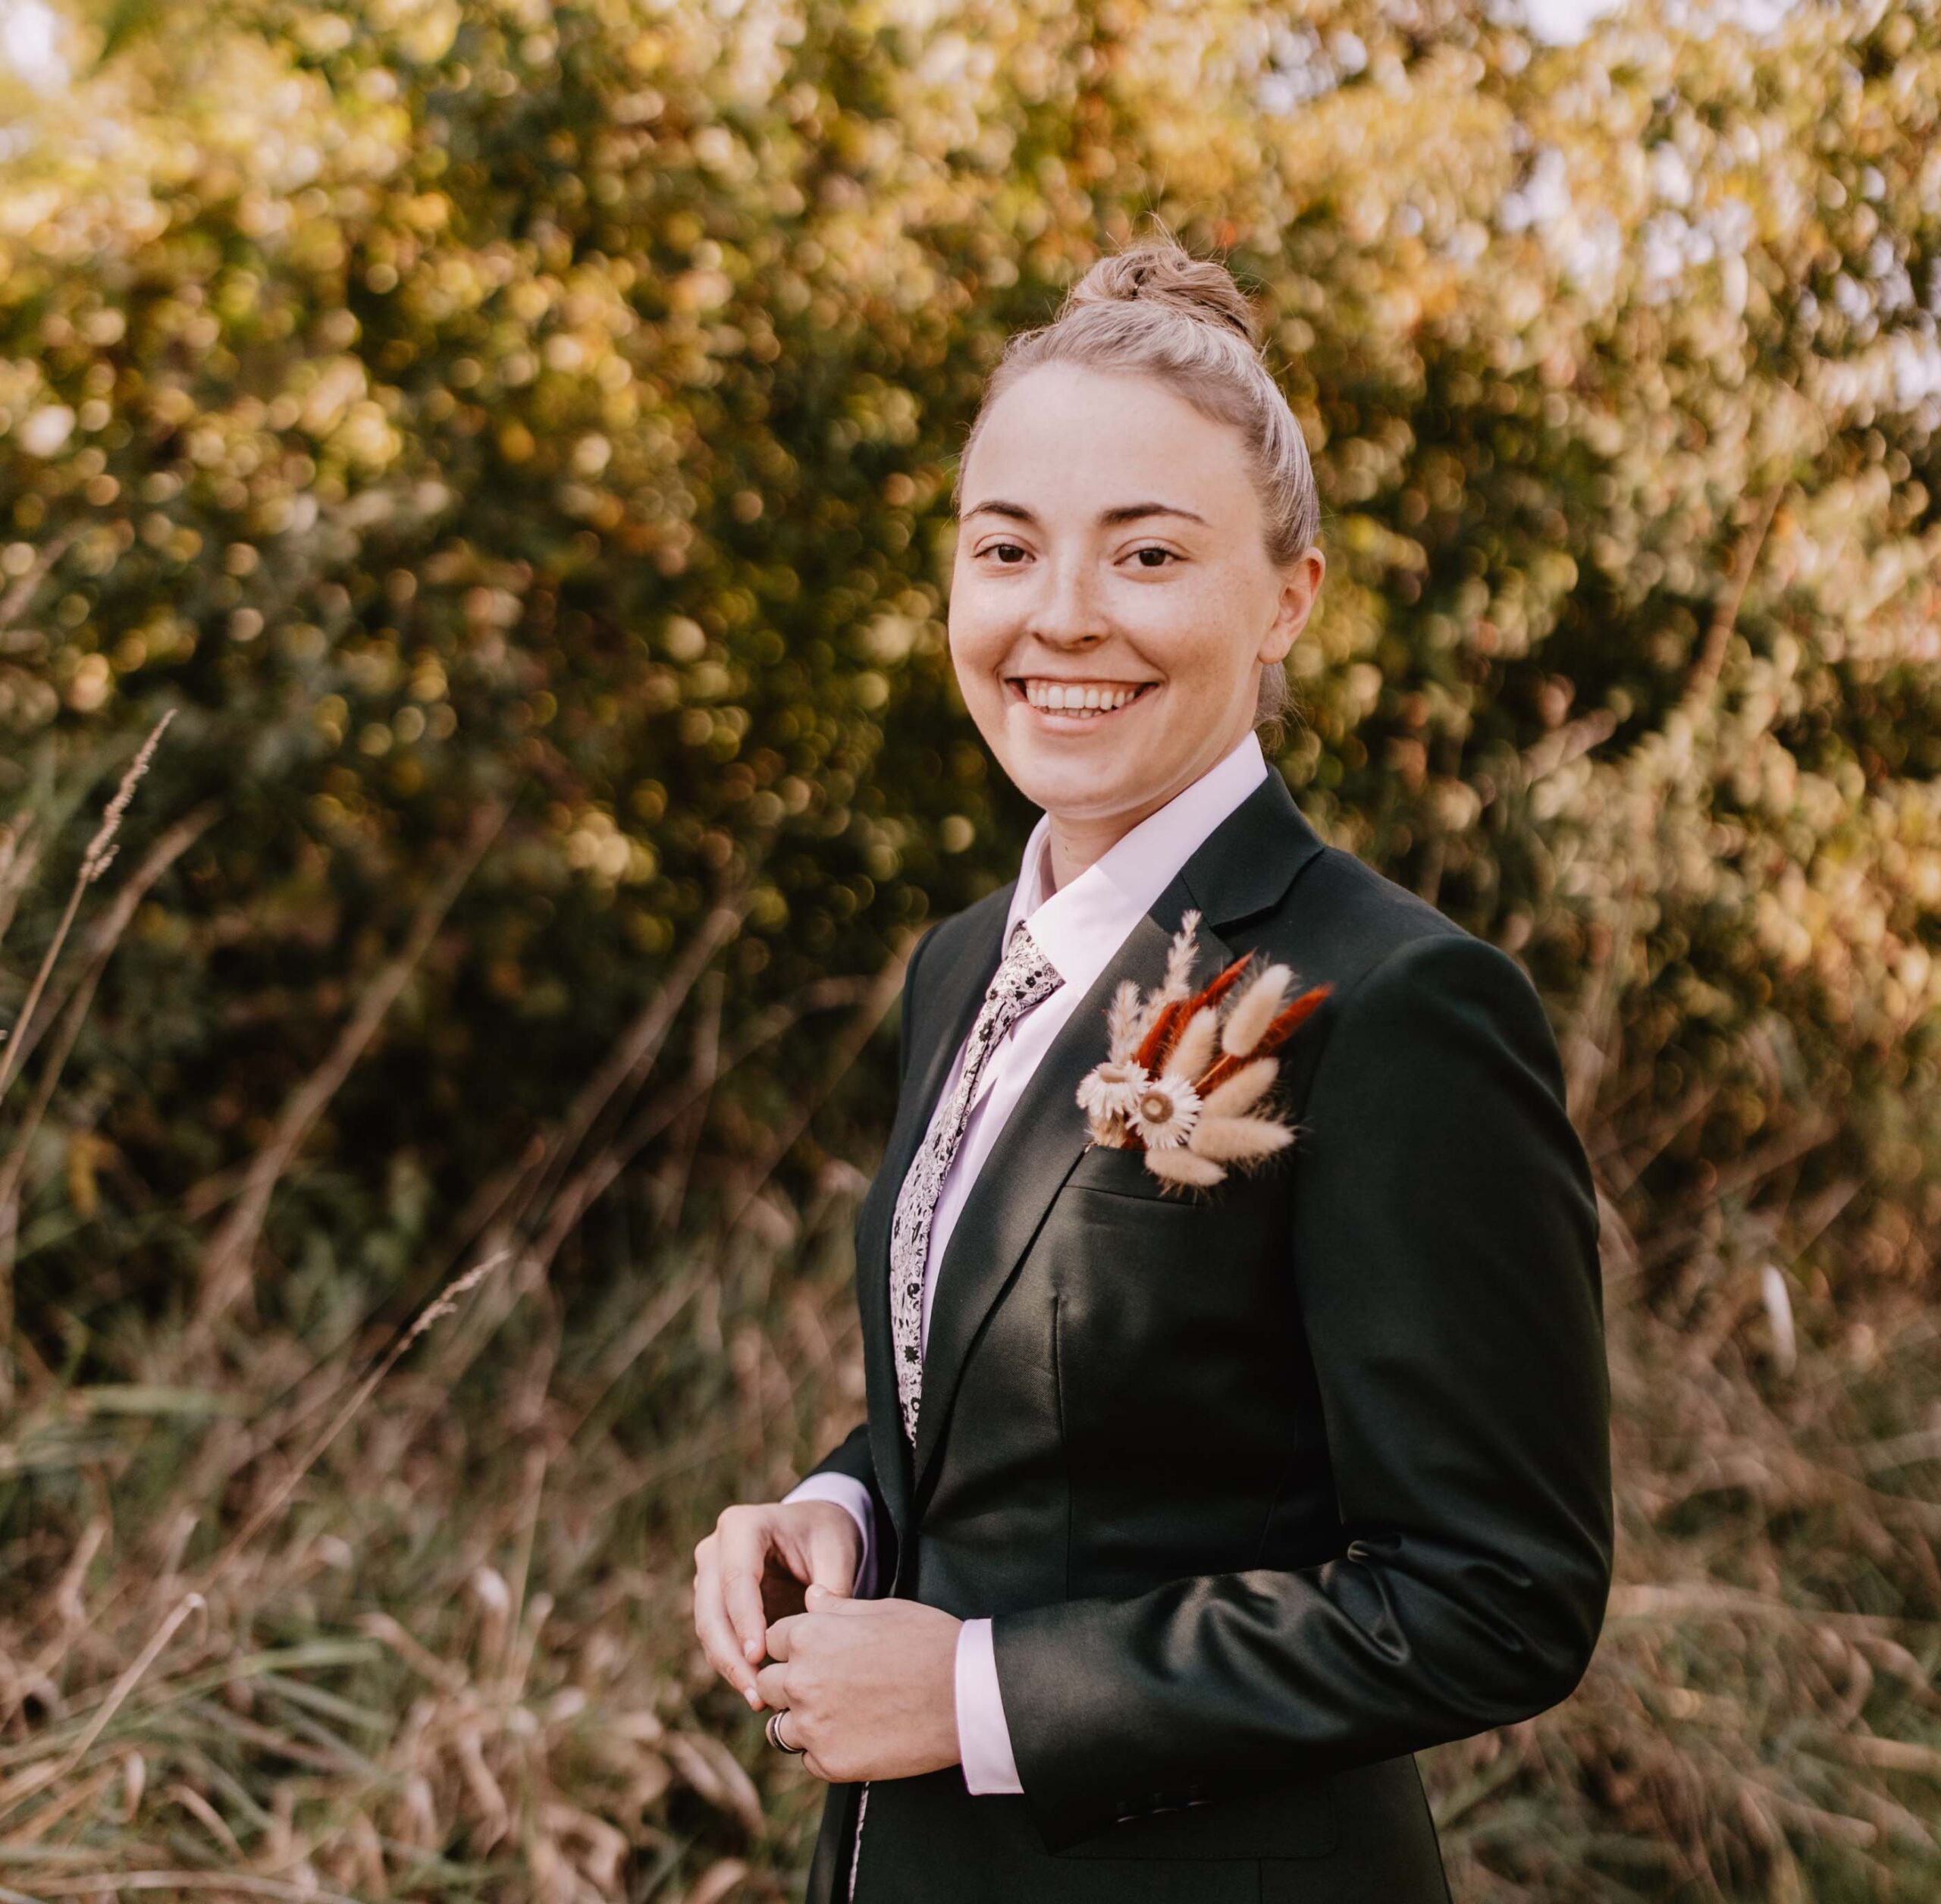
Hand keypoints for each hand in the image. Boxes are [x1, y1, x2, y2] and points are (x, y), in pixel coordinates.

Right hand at [692, 1501, 862, 1707]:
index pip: (736, 1578)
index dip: (745, 1620)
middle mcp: (715, 1548)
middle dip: (731, 1654)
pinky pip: (715, 1638)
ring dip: (729, 1666)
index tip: (760, 1657)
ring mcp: (708, 1575)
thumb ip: (831, 1588)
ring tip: (759, 1699)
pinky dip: (732, 1664)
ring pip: (708, 1629)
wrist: (812, 1529)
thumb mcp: (836, 1551)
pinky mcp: (712, 1601)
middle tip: (757, 1692)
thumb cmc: (825, 1536)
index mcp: (743, 1526)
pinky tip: (756, 1690)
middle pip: (711, 1608)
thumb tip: (821, 1635)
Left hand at [756, 1583, 961, 1782]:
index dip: (793, 1645)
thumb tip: (811, 1597)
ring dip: (800, 1720)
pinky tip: (856, 1737)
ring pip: (780, 1728)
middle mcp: (801, 1681)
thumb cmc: (929, 1642)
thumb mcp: (881, 1609)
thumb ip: (836, 1607)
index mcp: (809, 1636)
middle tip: (822, 1685)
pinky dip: (825, 1751)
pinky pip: (808, 1759)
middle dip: (787, 1683)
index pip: (773, 1641)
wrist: (964, 1695)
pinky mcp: (831, 1763)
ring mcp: (813, 1726)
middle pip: (767, 1684)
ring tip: (836, 1715)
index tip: (813, 1653)